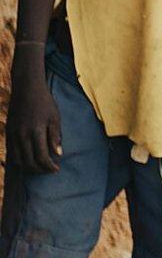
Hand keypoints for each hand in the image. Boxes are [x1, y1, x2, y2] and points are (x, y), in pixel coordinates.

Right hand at [6, 57, 61, 174]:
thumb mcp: (55, 118)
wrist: (26, 88)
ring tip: (40, 165)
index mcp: (36, 131)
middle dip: (40, 169)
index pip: (41, 157)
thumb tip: (58, 154)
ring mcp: (13, 134)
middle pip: (29, 162)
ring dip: (29, 166)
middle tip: (49, 169)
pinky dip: (20, 159)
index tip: (56, 169)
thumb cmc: (44, 102)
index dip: (49, 167)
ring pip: (18, 160)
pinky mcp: (8, 132)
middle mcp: (22, 135)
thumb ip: (55, 137)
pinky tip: (29, 158)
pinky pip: (12, 152)